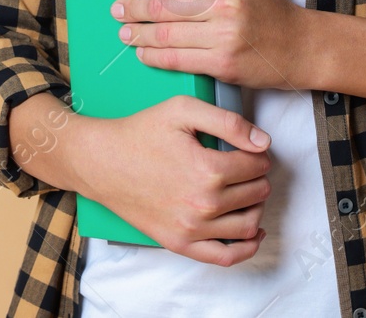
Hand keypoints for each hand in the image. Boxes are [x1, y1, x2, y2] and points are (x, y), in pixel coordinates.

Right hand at [81, 94, 273, 265]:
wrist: (102, 162)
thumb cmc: (140, 133)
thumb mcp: (182, 110)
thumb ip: (228, 121)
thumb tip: (263, 142)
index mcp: (208, 170)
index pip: (257, 164)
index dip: (257, 153)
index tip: (249, 149)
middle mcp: (203, 205)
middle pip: (257, 193)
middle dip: (258, 176)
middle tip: (246, 165)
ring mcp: (192, 229)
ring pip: (249, 224)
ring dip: (256, 205)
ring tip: (246, 190)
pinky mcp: (180, 244)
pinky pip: (227, 257)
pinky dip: (247, 247)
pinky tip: (253, 231)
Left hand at [112, 0, 311, 90]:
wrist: (300, 46)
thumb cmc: (270, 4)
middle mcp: (226, 3)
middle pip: (164, 4)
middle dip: (133, 7)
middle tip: (118, 10)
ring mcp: (224, 35)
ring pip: (166, 33)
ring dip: (138, 33)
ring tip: (124, 33)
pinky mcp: (223, 64)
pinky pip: (177, 59)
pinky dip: (153, 56)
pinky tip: (142, 52)